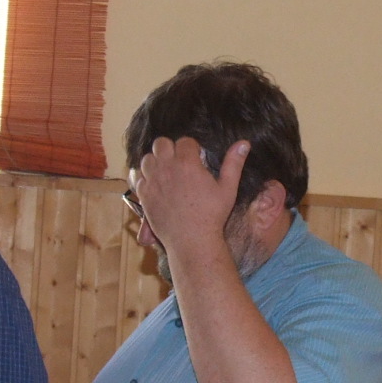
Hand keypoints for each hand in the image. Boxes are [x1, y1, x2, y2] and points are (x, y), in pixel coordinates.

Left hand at [134, 136, 248, 258]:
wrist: (192, 241)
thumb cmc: (212, 215)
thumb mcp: (228, 189)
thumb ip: (234, 163)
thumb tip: (244, 143)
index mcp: (187, 163)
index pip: (184, 141)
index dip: (192, 147)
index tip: (196, 158)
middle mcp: (167, 168)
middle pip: (161, 143)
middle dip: (170, 149)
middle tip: (179, 161)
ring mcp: (152, 181)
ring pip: (147, 158)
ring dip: (156, 161)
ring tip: (166, 171)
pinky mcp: (144, 195)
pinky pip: (137, 177)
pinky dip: (144, 177)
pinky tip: (155, 183)